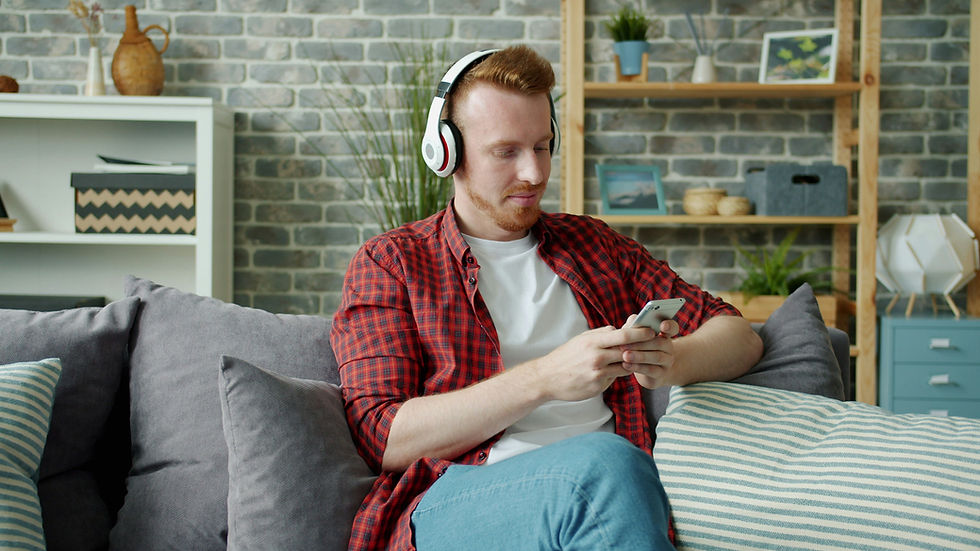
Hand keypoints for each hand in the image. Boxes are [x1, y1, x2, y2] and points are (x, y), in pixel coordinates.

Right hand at [519, 325, 650, 401]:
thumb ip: (601, 334)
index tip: (651, 331)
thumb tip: (619, 329)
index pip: (624, 335)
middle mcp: (597, 357)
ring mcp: (598, 373)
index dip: (641, 333)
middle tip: (655, 345)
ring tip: (638, 358)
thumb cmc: (565, 356)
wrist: (547, 378)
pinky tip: (613, 370)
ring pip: (625, 366)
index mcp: (593, 342)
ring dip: (632, 363)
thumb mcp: (581, 339)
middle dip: (644, 348)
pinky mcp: (598, 387)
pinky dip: (617, 373)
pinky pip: (614, 378)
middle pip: (629, 351)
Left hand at [619, 316, 678, 388]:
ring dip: (639, 356)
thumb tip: (632, 320)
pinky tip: (626, 365)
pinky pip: (651, 371)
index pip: (672, 327)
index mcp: (665, 334)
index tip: (663, 325)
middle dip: (641, 343)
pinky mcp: (661, 375)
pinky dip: (638, 367)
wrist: (646, 371)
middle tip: (624, 344)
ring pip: (656, 357)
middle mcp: (669, 348)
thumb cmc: (639, 348)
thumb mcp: (636, 336)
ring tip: (625, 355)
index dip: (669, 326)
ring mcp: (667, 362)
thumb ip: (635, 326)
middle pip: (660, 343)